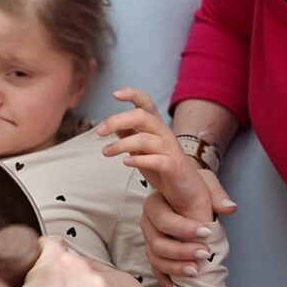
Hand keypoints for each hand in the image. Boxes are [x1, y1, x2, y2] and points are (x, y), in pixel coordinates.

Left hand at [98, 87, 211, 221]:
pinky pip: (157, 160)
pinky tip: (125, 162)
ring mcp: (170, 150)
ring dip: (121, 144)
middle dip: (117, 120)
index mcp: (155, 126)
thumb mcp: (141, 149)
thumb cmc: (161, 167)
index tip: (115, 94)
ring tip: (106, 152)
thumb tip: (111, 125)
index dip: (133, 95)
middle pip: (141, 116)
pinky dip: (139, 160)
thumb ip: (129, 135)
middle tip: (99, 132)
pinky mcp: (174, 167)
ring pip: (145, 138)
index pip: (146, 103)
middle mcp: (164, 134)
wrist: (187, 192)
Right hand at [140, 171, 236, 286]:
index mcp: (156, 201)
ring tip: (196, 269)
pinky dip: (164, 277)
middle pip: (156, 240)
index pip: (163, 217)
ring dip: (175, 266)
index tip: (206, 231)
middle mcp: (148, 219)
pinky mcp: (153, 249)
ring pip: (155, 256)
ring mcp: (149, 236)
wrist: (182, 189)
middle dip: (181, 249)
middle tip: (205, 252)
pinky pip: (155, 267)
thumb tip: (229, 208)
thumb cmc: (193, 186)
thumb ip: (216, 194)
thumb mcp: (205, 183)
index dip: (183, 228)